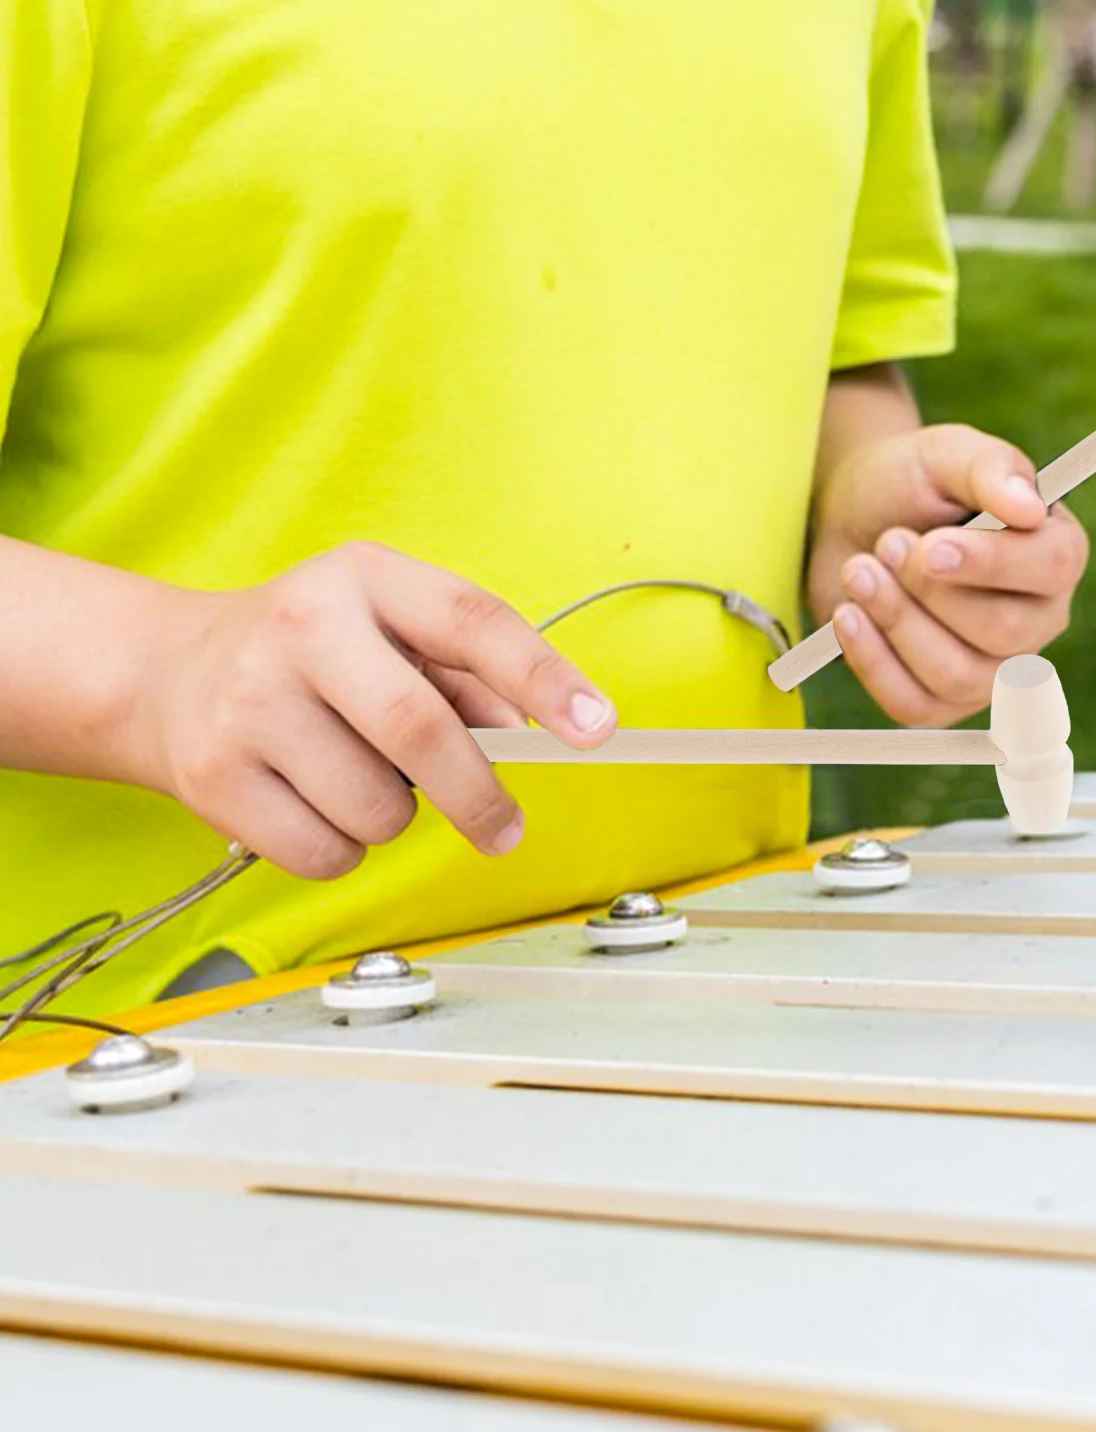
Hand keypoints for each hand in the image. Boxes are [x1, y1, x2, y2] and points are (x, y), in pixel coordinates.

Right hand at [122, 542, 614, 877]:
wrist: (163, 673)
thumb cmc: (311, 654)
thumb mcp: (389, 628)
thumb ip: (471, 673)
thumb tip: (539, 729)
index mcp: (366, 578)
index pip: (472, 621)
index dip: (543, 677)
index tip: (596, 727)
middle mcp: (303, 628)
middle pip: (421, 730)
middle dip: (478, 795)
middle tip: (503, 828)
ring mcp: (250, 702)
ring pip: (377, 808)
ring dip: (395, 816)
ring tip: (358, 776)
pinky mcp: (214, 777)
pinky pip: (327, 853)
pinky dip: (344, 849)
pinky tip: (313, 802)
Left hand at [807, 424, 1088, 725]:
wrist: (852, 518)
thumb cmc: (910, 483)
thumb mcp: (946, 454)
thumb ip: (990, 468)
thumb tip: (1030, 506)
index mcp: (1056, 551)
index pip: (1052, 568)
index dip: (989, 562)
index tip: (930, 545)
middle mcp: (1037, 618)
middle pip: (1002, 631)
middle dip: (929, 590)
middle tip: (885, 544)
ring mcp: (993, 668)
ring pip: (958, 675)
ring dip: (896, 621)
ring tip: (859, 570)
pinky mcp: (941, 701)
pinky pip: (914, 706)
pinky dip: (872, 662)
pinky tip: (848, 615)